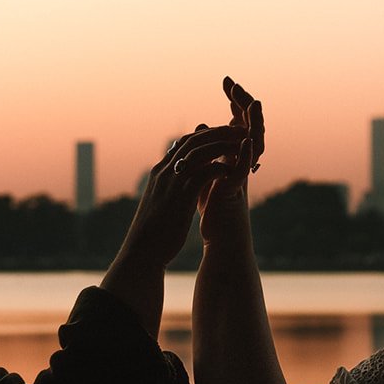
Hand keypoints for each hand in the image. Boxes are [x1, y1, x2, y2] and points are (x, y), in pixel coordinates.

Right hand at [120, 124, 245, 267]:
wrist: (142, 253)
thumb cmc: (153, 233)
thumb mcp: (160, 205)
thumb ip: (169, 190)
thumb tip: (179, 187)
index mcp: (160, 173)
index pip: (183, 144)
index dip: (205, 136)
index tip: (223, 134)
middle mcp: (164, 173)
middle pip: (193, 141)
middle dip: (218, 133)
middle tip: (238, 130)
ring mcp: (172, 184)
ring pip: (200, 153)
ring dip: (223, 146)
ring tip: (241, 145)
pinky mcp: (181, 197)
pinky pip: (204, 173)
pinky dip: (219, 168)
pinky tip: (230, 170)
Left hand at [199, 78, 263, 241]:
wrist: (219, 234)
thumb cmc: (214, 205)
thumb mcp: (206, 169)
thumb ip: (208, 147)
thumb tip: (202, 125)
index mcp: (234, 152)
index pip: (238, 119)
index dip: (235, 101)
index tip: (227, 80)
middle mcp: (242, 160)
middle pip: (250, 125)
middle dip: (244, 104)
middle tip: (235, 85)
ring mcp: (242, 174)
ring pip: (255, 143)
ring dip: (255, 123)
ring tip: (254, 103)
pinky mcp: (236, 189)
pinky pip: (245, 169)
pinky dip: (247, 154)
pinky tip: (247, 139)